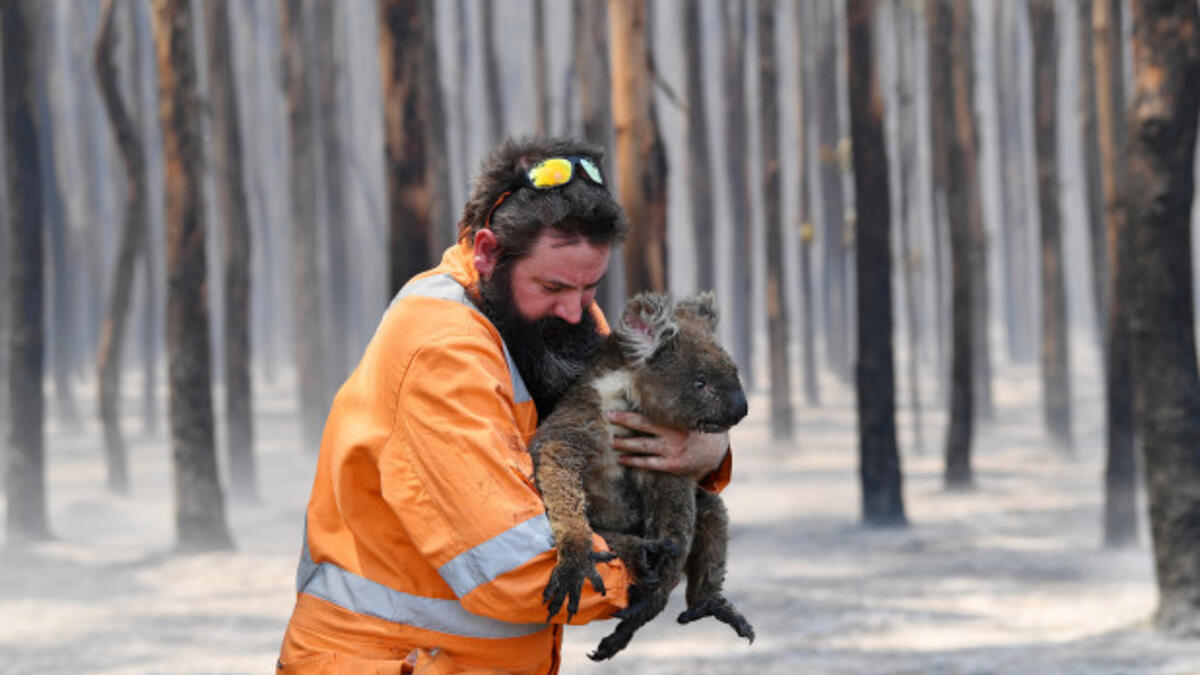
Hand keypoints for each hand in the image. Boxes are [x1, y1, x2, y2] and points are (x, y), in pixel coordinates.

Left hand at [606, 411, 728, 479]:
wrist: (715, 452)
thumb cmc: (696, 427)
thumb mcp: (690, 414)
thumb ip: (674, 405)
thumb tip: (652, 386)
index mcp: (678, 418)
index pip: (651, 411)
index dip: (631, 410)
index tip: (615, 406)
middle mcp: (675, 434)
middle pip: (643, 425)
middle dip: (624, 421)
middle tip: (607, 416)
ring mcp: (673, 451)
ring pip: (643, 446)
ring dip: (624, 443)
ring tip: (611, 441)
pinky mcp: (672, 466)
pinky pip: (648, 463)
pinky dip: (633, 461)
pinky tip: (621, 458)